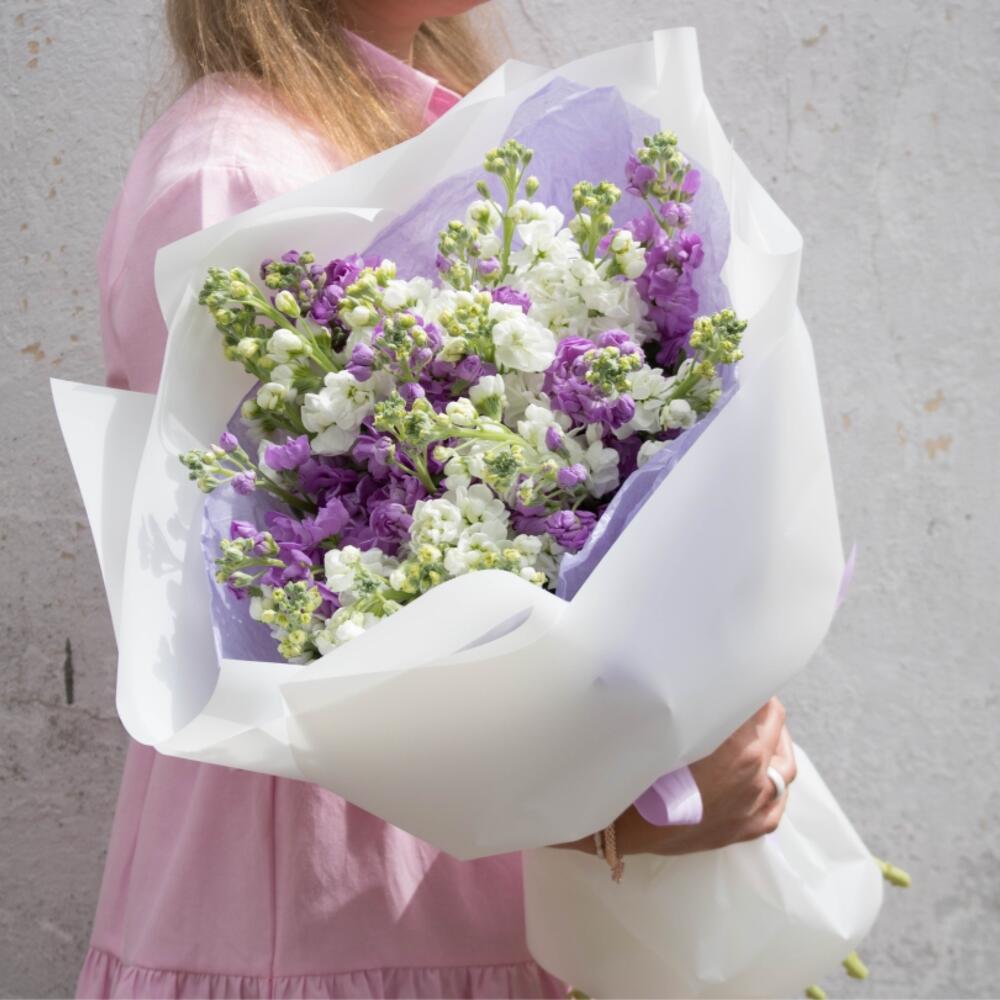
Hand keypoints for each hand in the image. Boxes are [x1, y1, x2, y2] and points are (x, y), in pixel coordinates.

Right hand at [557, 698, 796, 856]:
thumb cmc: (642, 772)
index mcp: (741, 747)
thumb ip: (701, 707)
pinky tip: (767, 777)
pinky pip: (776, 806)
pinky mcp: (748, 828)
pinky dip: (775, 786)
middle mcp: (755, 775)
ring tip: (764, 732)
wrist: (628, 825)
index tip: (739, 678)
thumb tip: (708, 684)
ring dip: (776, 743)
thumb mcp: (672, 727)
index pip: (761, 703)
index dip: (750, 687)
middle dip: (762, 709)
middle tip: (746, 698)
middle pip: (775, 727)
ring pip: (784, 766)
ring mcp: (755, 805)